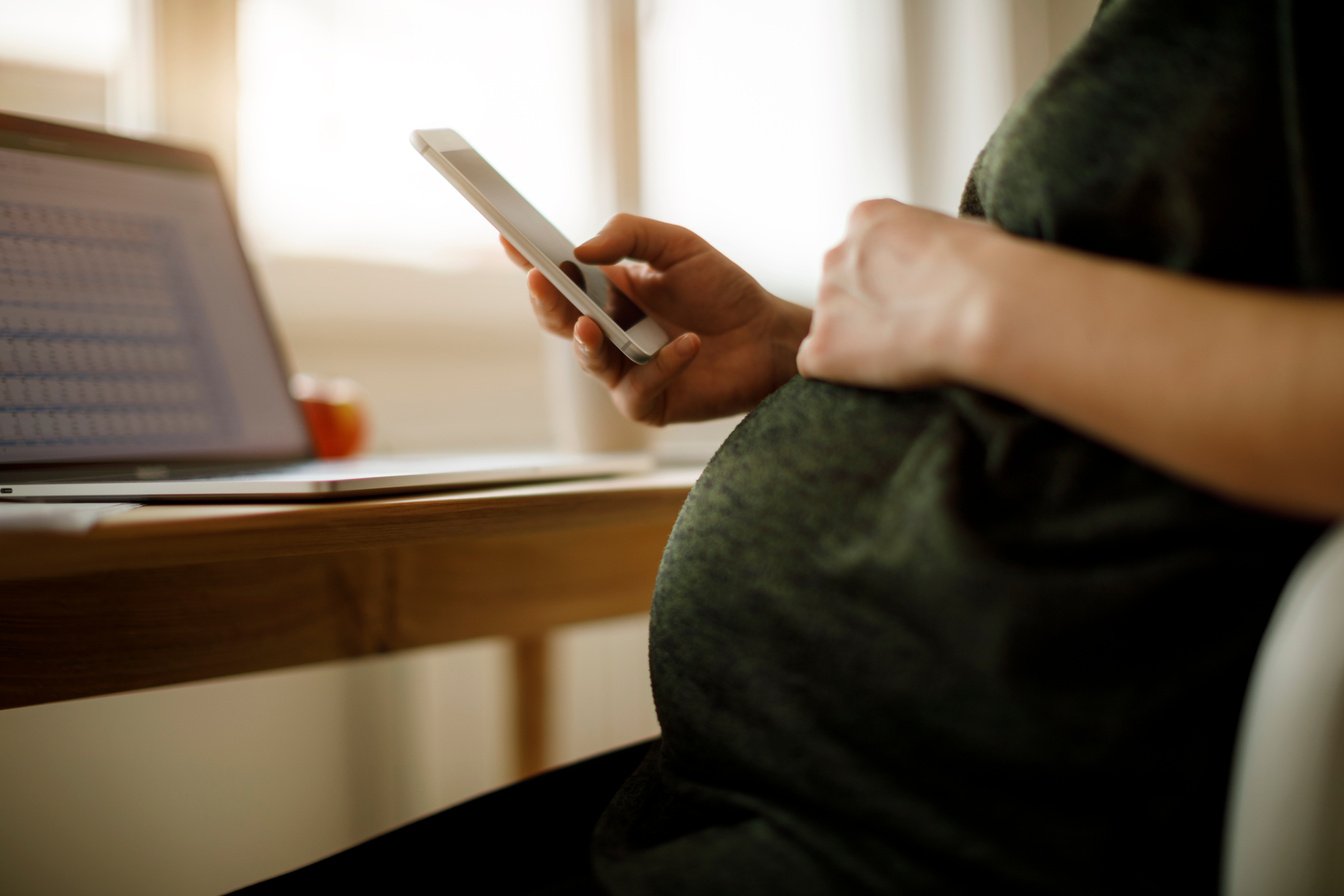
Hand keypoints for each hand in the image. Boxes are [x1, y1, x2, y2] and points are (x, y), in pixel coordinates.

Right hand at [504, 214, 810, 423]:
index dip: (529, 260)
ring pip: (587, 360)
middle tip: (541, 279)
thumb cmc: (723, 290)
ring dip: (585, 342)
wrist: (767, 336)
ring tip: (589, 324)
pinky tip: (687, 344)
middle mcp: (608, 331)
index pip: (558, 277)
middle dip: (546, 302)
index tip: (509, 238)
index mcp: (607, 292)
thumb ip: (630, 235)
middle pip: (559, 322)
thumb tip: (582, 249)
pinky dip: (661, 365)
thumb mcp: (677, 245)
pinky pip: (639, 388)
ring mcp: (623, 370)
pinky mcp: (648, 402)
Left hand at [797, 199, 994, 389]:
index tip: (918, 294)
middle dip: (868, 308)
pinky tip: (883, 370)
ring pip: (831, 327)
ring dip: (859, 340)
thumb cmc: (990, 271)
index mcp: (866, 219)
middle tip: (910, 326)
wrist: (987, 308)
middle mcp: (836, 255)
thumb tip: (936, 261)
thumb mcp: (957, 231)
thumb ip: (924, 243)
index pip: (861, 251)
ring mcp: (825, 302)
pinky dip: (843, 373)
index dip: (890, 280)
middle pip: (841, 288)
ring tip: (908, 348)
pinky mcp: (821, 349)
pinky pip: (817, 365)